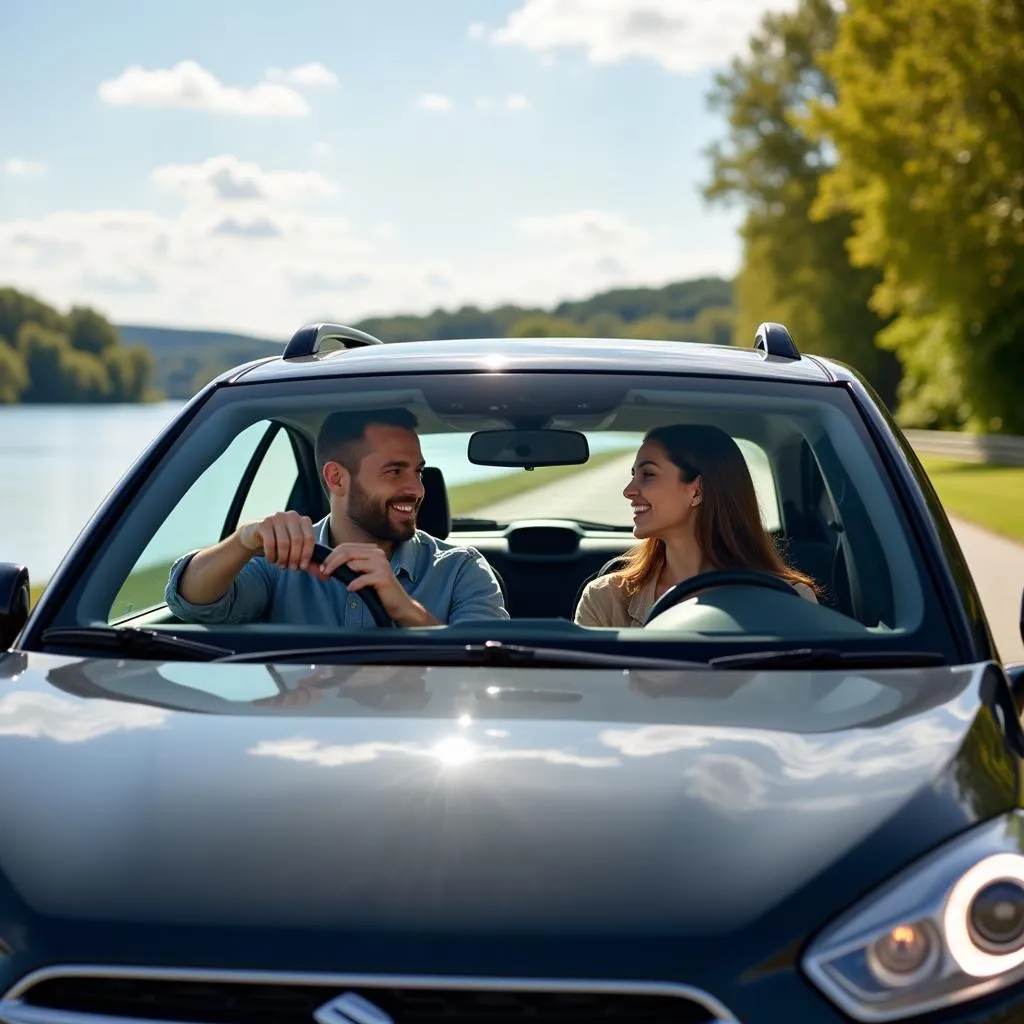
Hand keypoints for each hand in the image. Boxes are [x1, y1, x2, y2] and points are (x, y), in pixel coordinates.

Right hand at [236, 511, 315, 572]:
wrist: (255, 535)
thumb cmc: (280, 543)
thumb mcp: (296, 552)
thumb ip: (310, 563)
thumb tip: (326, 576)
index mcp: (303, 520)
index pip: (309, 537)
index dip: (307, 554)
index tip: (302, 567)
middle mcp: (291, 516)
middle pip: (297, 540)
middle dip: (295, 558)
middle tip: (291, 568)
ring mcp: (277, 517)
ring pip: (284, 542)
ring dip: (283, 558)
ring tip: (281, 565)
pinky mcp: (264, 523)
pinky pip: (270, 543)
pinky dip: (271, 555)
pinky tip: (271, 560)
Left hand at [318, 543, 436, 625]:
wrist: (399, 604)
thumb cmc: (379, 590)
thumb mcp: (363, 574)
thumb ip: (349, 567)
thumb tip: (326, 565)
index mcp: (372, 551)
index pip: (346, 546)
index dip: (331, 556)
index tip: (322, 567)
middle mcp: (377, 554)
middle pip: (347, 552)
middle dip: (331, 562)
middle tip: (323, 572)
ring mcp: (382, 565)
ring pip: (353, 563)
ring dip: (339, 572)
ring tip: (334, 580)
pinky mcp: (384, 577)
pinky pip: (363, 578)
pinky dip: (354, 584)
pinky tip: (351, 589)